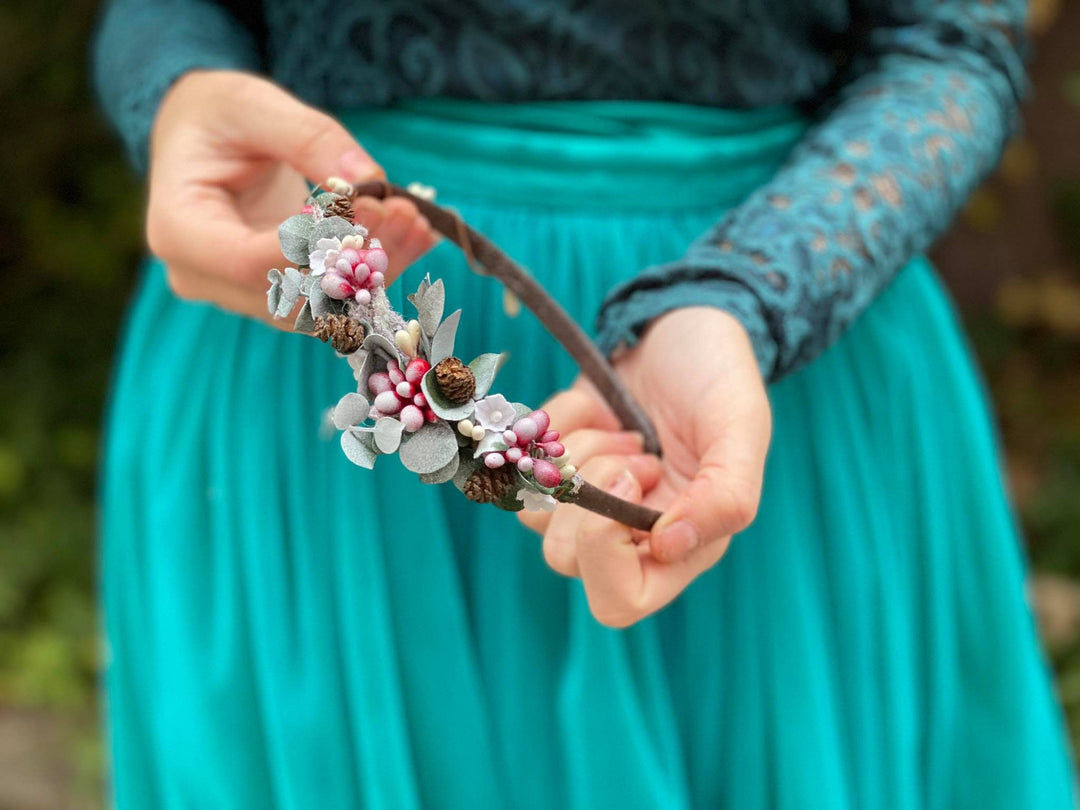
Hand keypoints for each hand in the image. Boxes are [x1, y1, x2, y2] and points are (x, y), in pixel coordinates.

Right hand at [146, 70, 436, 320]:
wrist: (202, 139)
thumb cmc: (214, 116)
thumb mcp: (250, 104)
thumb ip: (306, 135)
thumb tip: (368, 176)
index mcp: (179, 230)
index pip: (249, 263)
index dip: (313, 247)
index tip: (366, 207)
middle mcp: (206, 277)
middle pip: (291, 294)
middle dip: (356, 259)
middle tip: (403, 209)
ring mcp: (242, 294)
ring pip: (320, 307)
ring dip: (375, 270)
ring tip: (415, 220)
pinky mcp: (277, 294)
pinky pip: (332, 297)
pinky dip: (375, 270)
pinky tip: (414, 235)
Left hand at [520, 308, 770, 626]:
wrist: (684, 323)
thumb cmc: (721, 378)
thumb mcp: (741, 428)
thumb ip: (726, 496)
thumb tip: (668, 548)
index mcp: (682, 547)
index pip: (618, 600)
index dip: (606, 550)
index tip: (632, 481)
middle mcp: (629, 536)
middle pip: (562, 557)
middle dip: (590, 491)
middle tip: (635, 449)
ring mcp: (586, 501)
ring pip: (535, 512)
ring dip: (578, 453)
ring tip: (625, 427)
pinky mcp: (554, 462)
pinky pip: (521, 460)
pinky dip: (557, 423)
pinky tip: (600, 408)